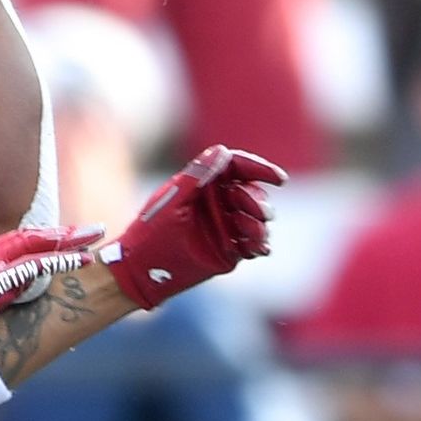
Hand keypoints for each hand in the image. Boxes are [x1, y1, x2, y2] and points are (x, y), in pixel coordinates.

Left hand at [99, 146, 287, 311]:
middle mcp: (218, 202)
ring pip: (256, 219)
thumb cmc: (150, 231)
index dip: (260, 169)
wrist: (140, 270)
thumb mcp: (173, 200)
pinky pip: (253, 244)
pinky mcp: (229, 250)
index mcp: (204, 184)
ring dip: (260, 224)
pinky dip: (260, 245)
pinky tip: (260, 248)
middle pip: (250, 193)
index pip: (238, 168)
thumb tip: (222, 151)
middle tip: (259, 213)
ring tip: (255, 234)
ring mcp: (225, 226)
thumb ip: (196, 176)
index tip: (279, 179)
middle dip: (258, 202)